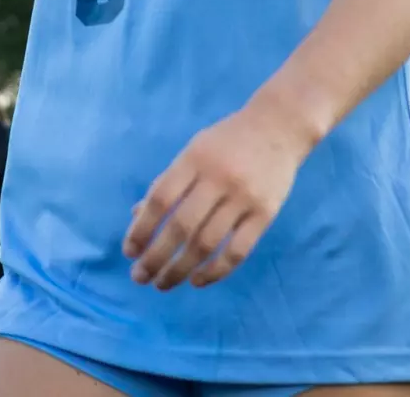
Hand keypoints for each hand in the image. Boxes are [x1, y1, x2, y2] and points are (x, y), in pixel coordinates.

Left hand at [122, 95, 316, 289]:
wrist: (280, 126)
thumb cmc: (229, 140)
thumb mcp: (194, 150)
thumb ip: (169, 182)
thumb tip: (137, 219)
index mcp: (195, 159)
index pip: (161, 199)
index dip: (141, 229)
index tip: (129, 252)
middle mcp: (219, 178)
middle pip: (181, 226)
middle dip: (156, 257)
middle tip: (141, 277)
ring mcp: (244, 197)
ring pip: (207, 243)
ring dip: (180, 269)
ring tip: (163, 283)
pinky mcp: (265, 214)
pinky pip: (238, 250)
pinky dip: (215, 271)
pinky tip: (198, 280)